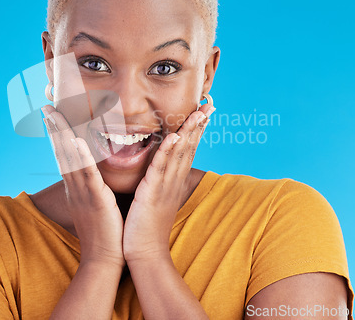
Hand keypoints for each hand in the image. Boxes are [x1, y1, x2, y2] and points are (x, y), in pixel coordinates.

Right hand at [42, 104, 124, 268]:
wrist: (104, 258)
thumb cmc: (104, 230)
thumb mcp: (96, 203)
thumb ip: (94, 186)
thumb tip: (96, 172)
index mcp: (76, 187)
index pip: (64, 155)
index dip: (57, 135)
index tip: (53, 117)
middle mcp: (74, 186)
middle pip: (61, 152)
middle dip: (54, 129)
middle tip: (46, 108)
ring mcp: (82, 192)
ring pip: (70, 158)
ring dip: (61, 135)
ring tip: (54, 115)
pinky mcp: (95, 198)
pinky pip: (87, 175)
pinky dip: (80, 157)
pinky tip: (75, 140)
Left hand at [122, 104, 213, 263]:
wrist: (144, 251)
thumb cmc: (147, 224)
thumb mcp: (156, 196)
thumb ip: (160, 178)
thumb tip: (160, 166)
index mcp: (174, 180)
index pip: (188, 149)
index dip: (197, 129)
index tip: (204, 110)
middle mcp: (174, 180)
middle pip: (190, 147)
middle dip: (199, 124)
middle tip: (209, 104)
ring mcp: (165, 186)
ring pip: (179, 154)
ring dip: (189, 132)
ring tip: (198, 112)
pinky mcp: (152, 192)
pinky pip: (161, 169)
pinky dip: (168, 152)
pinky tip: (174, 136)